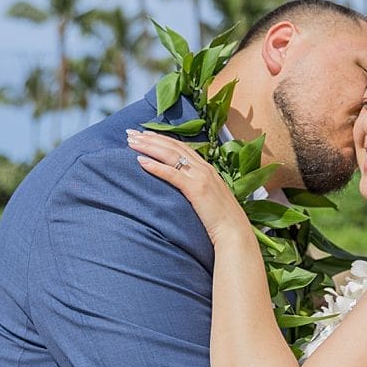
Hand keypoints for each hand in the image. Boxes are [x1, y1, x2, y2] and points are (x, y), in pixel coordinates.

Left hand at [127, 130, 250, 245]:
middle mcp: (205, 168)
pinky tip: (140, 161)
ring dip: (149, 147)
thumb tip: (181, 188)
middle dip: (150, 138)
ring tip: (131, 143)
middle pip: (173, 146)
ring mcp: (201, 177)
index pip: (181, 147)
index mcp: (208, 169)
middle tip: (131, 133)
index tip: (144, 134)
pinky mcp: (196, 189)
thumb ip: (197, 189)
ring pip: (171, 155)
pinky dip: (155, 166)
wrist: (235, 233)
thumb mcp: (209, 198)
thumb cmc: (222, 221)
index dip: (161, 139)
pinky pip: (172, 174)